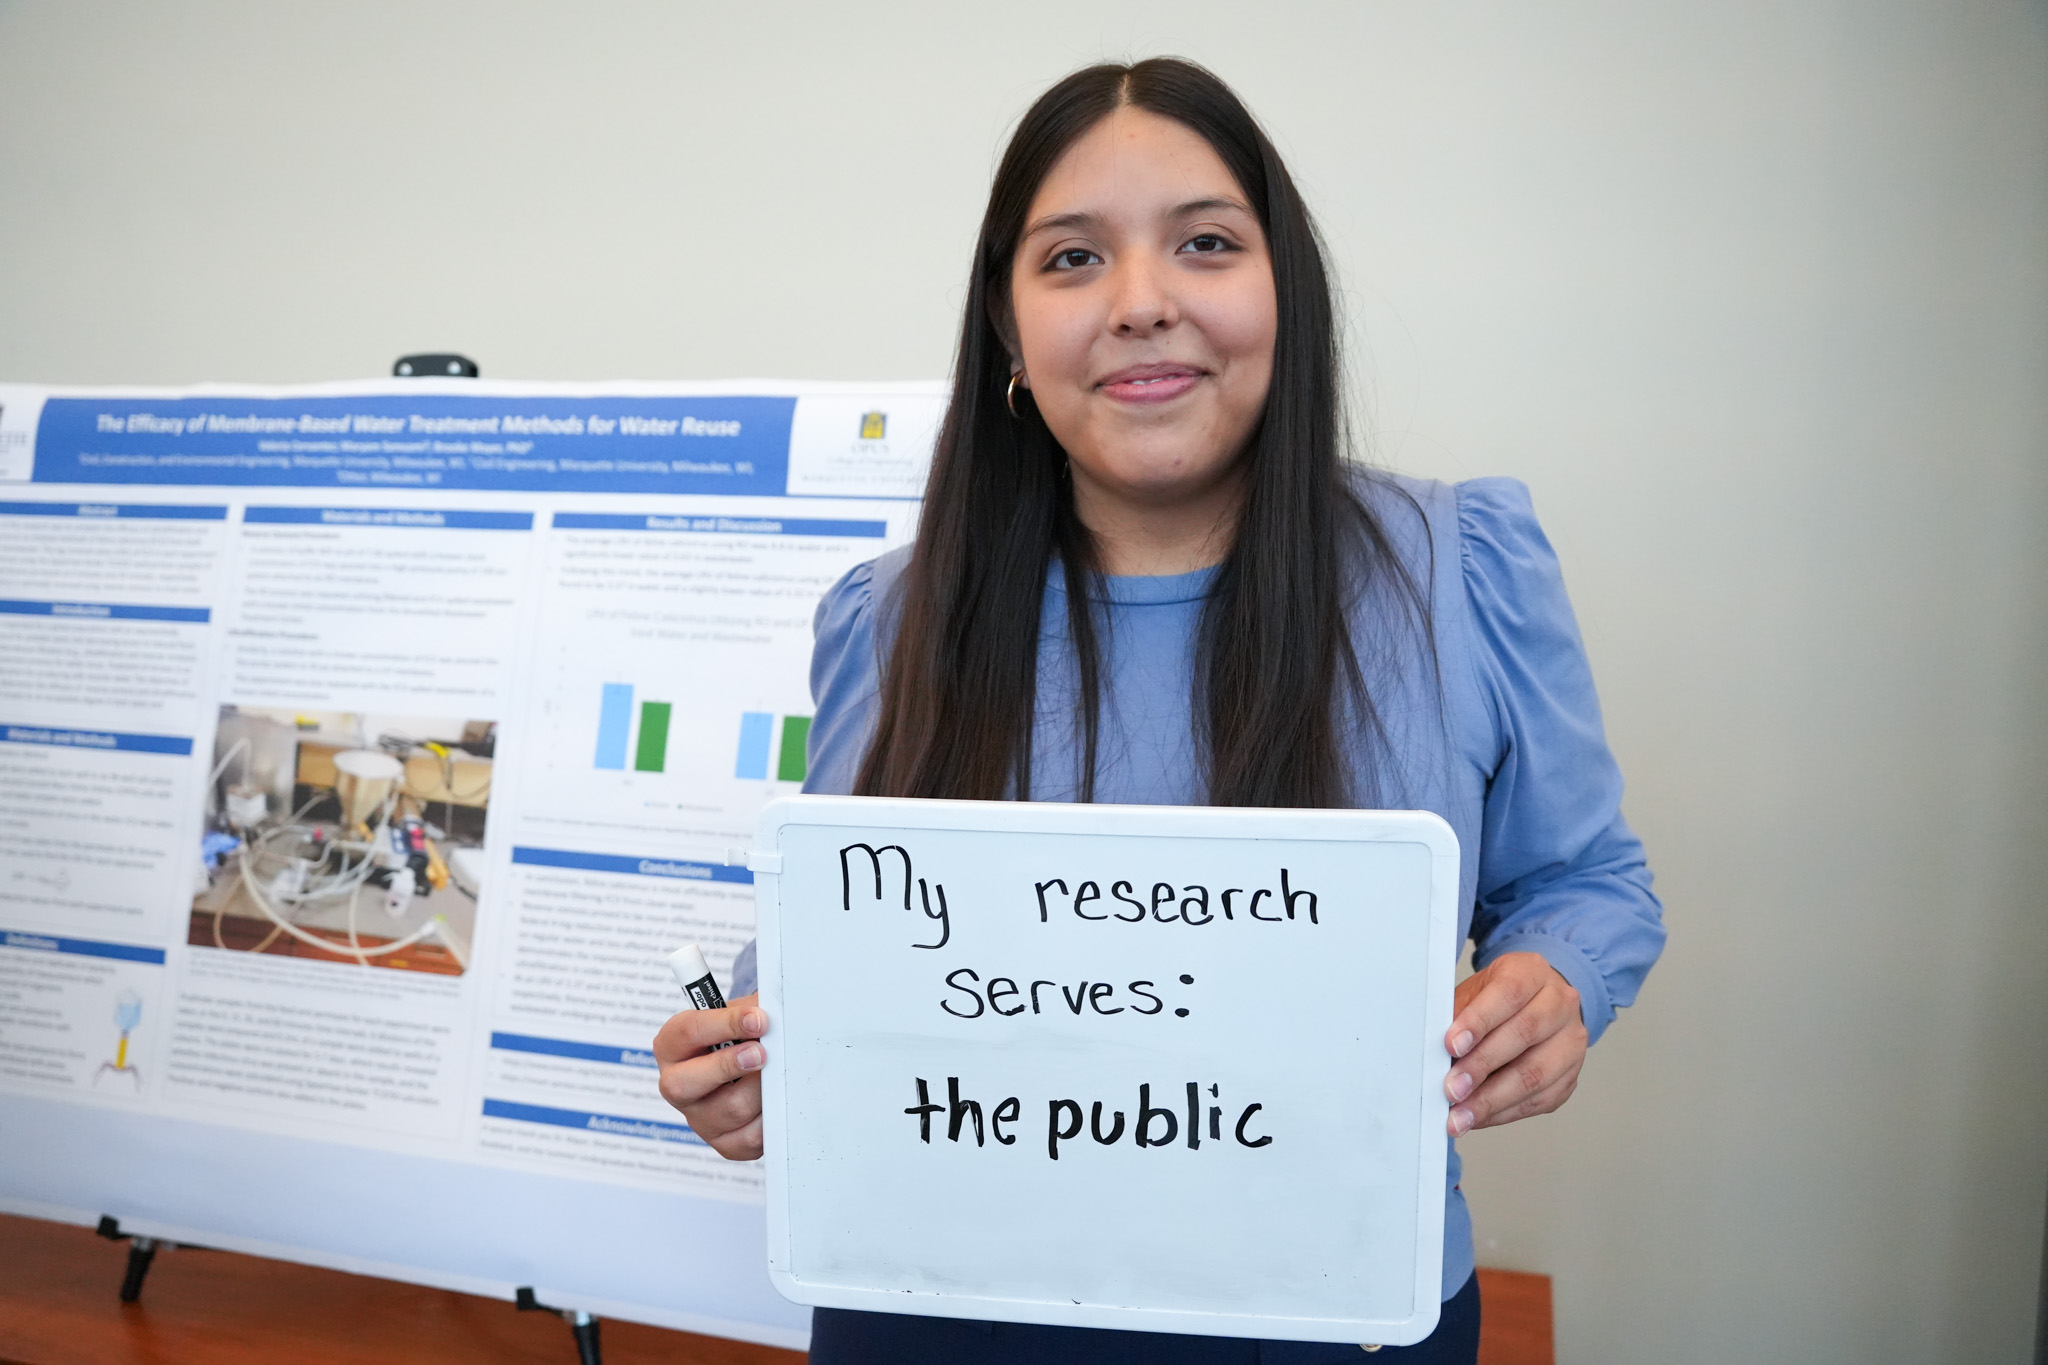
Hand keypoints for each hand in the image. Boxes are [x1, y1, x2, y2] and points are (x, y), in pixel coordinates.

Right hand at [652, 994, 768, 1159]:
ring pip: (732, 1109)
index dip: (725, 1024)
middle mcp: (677, 1085)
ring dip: (763, 1088)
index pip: (688, 1032)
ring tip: (778, 1073)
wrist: (752, 1063)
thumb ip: (753, 1010)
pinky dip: (772, 1115)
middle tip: (761, 1053)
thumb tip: (777, 1015)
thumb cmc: (742, 1035)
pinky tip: (778, 1098)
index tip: (758, 1020)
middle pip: (684, 1084)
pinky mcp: (726, 1144)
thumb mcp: (742, 1013)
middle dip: (728, 1066)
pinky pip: (752, 1136)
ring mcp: (699, 1119)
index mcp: (672, 1046)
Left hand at [1443, 952, 1585, 1135]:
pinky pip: (1539, 1100)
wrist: (1536, 1003)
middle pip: (1524, 1034)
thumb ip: (1457, 1016)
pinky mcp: (1570, 1075)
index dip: (1479, 1021)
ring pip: (1536, 1074)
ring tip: (1461, 1115)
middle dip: (1482, 1066)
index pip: (1508, 994)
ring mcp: (1571, 1041)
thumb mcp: (1475, 992)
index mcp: (1532, 972)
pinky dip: (1504, 1112)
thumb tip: (1432, 1052)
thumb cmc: (1498, 999)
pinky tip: (1478, 1117)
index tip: (1452, 1046)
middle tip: (1452, 1089)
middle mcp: (1560, 1004)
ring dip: (1492, 1099)